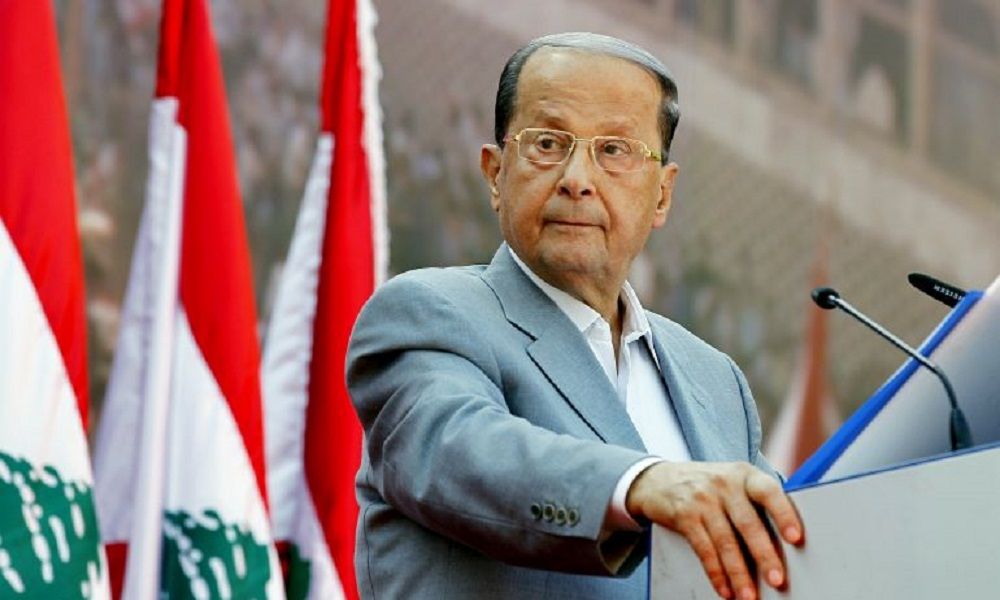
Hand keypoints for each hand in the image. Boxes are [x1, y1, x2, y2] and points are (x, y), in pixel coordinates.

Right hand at [625, 461, 802, 599]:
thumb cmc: (707, 484)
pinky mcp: (684, 516)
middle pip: (748, 523)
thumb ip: (756, 501)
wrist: (657, 478)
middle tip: (776, 580)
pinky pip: (703, 549)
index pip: (769, 492)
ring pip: (725, 542)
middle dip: (764, 555)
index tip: (795, 538)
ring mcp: (703, 500)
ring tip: (749, 596)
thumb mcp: (733, 480)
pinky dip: (716, 573)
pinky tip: (725, 589)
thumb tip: (787, 542)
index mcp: (744, 475)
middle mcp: (724, 484)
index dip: (783, 514)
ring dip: (739, 573)